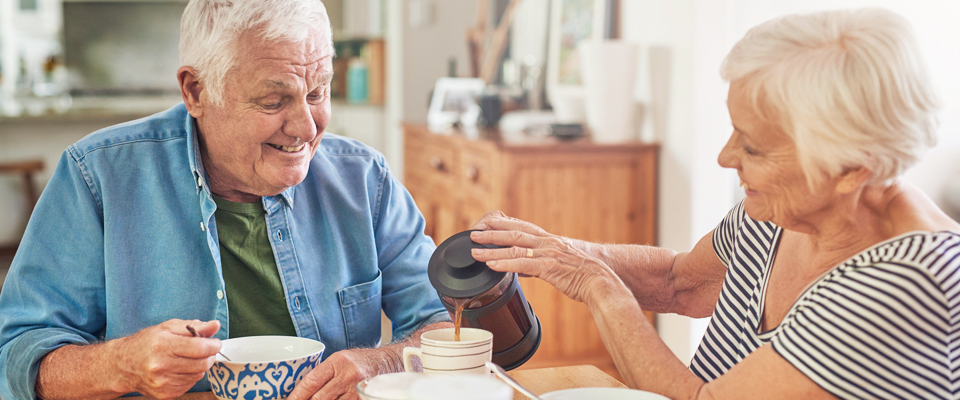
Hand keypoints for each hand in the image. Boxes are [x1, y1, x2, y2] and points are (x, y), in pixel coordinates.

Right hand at [112, 319, 221, 398]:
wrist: (123, 365)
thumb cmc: (147, 343)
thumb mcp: (168, 327)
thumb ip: (193, 326)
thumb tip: (215, 326)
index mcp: (163, 345)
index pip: (200, 348)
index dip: (213, 345)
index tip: (216, 342)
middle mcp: (161, 366)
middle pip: (202, 364)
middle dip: (209, 356)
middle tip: (206, 350)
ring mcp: (163, 382)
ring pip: (198, 375)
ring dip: (199, 366)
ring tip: (189, 358)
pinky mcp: (165, 394)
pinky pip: (189, 385)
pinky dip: (190, 376)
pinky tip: (180, 369)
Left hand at [285, 348, 384, 399]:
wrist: (387, 363)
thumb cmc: (359, 362)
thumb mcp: (339, 360)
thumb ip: (322, 374)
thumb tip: (299, 391)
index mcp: (338, 362)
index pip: (311, 381)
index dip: (297, 395)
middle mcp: (348, 376)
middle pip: (320, 398)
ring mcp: (357, 391)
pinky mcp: (364, 399)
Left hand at [469, 211, 621, 302]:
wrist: (600, 281)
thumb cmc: (582, 275)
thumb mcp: (559, 262)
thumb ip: (539, 262)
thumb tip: (521, 267)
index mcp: (549, 240)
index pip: (522, 226)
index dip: (503, 224)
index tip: (486, 223)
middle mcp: (547, 243)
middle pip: (514, 232)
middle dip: (492, 232)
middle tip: (473, 233)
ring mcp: (548, 254)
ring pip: (515, 248)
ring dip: (492, 250)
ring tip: (475, 251)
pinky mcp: (549, 268)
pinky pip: (523, 265)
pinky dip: (505, 264)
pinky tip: (492, 266)